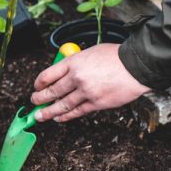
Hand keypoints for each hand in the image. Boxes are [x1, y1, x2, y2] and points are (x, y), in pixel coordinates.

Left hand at [31, 43, 150, 121]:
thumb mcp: (90, 52)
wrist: (136, 66)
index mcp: (73, 62)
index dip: (39, 83)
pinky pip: (76, 112)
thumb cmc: (115, 56)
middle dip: (39, 99)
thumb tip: (64, 73)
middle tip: (34, 102)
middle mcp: (76, 77)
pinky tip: (58, 118)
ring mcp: (86, 92)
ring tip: (40, 116)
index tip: (36, 87)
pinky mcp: (96, 103)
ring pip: (62, 105)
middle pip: (52, 91)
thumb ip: (75, 63)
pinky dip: (66, 116)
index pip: (48, 75)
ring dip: (48, 112)